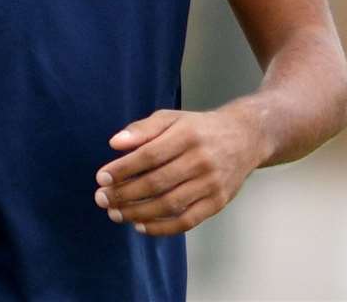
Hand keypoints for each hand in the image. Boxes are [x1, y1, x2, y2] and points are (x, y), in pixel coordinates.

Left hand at [93, 106, 266, 235]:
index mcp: (186, 135)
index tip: (101, 178)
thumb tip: (114, 144)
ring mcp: (211, 183)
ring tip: (116, 214)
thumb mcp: (172, 118)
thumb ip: (143, 129)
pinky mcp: (218, 202)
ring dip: (138, 213)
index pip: (148, 155)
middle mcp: (200, 160)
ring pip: (169, 204)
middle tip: (102, 199)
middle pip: (156, 183)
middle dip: (124, 194)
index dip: (123, 169)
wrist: (245, 138)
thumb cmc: (199, 128)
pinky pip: (187, 221)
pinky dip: (162, 228)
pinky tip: (141, 226)